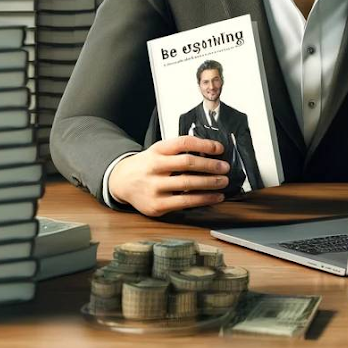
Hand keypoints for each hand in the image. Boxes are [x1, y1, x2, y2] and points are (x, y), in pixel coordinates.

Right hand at [108, 135, 229, 216]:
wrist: (121, 181)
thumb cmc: (147, 165)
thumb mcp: (158, 151)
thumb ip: (178, 151)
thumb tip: (210, 153)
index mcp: (157, 150)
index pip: (183, 143)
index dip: (204, 145)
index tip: (219, 148)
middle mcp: (154, 167)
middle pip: (187, 163)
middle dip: (210, 165)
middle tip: (225, 167)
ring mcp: (154, 187)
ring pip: (188, 184)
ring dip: (210, 183)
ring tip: (223, 181)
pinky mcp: (157, 205)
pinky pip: (185, 202)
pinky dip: (203, 199)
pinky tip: (214, 197)